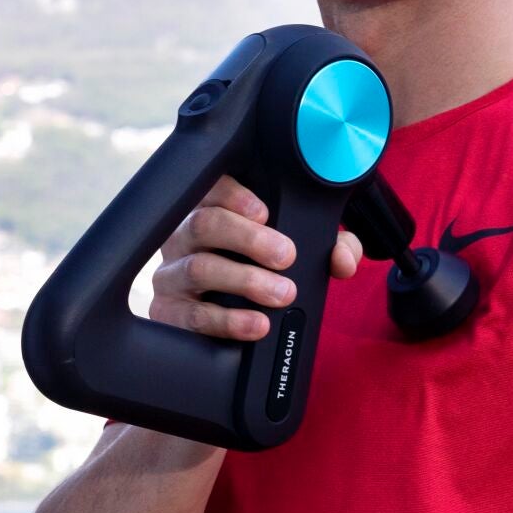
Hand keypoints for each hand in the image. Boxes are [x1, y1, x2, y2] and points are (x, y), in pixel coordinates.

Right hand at [149, 173, 364, 340]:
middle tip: (286, 256)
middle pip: (203, 223)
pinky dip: (228, 321)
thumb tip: (343, 258)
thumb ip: (330, 248)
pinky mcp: (170, 312)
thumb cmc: (266, 273)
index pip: (211, 187)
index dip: (233, 194)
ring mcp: (173, 274)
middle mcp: (185, 237)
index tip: (264, 211)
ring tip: (282, 293)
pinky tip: (256, 324)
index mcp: (212, 210)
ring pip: (199, 268)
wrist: (236, 325)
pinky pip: (192, 315)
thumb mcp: (301, 253)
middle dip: (248, 238)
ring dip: (245, 280)